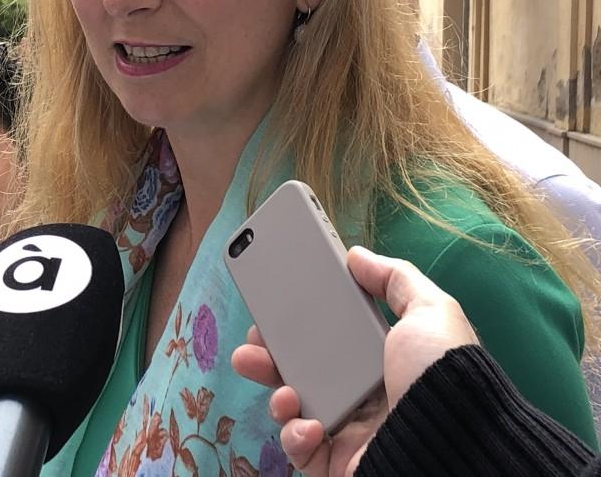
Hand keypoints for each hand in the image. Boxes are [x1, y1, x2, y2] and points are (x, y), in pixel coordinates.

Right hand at [231, 246, 478, 476]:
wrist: (456, 446)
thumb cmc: (446, 376)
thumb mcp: (431, 311)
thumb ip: (395, 278)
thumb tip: (357, 255)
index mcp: (381, 359)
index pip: (328, 335)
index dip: (298, 321)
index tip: (274, 305)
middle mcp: (363, 395)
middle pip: (301, 369)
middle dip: (269, 353)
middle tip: (254, 342)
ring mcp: (348, 431)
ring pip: (292, 408)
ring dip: (274, 393)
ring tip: (278, 387)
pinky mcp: (337, 464)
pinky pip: (300, 449)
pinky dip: (293, 435)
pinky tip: (306, 424)